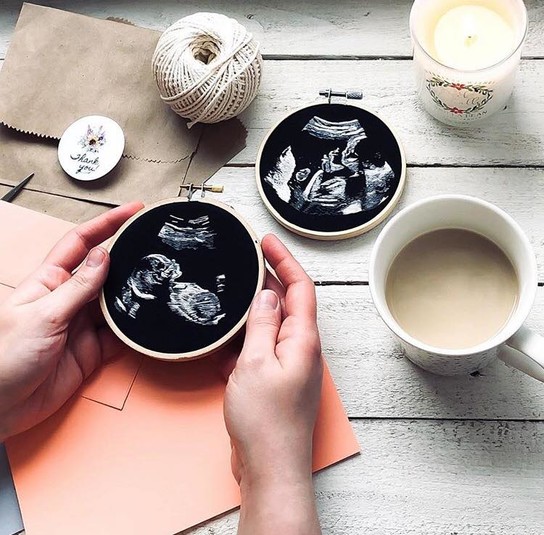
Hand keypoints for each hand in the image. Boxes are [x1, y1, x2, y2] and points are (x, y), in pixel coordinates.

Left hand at [0, 202, 142, 440]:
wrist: (0, 409)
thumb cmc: (4, 358)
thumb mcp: (42, 316)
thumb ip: (78, 288)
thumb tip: (103, 256)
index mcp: (49, 282)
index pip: (81, 243)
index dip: (106, 224)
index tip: (131, 211)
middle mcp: (68, 300)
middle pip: (104, 272)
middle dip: (128, 259)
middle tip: (154, 248)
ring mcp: (80, 325)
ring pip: (115, 303)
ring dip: (133, 297)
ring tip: (156, 286)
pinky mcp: (90, 351)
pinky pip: (118, 335)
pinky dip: (132, 331)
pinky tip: (144, 324)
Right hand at [221, 234, 322, 533]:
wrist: (269, 469)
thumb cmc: (267, 422)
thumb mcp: (256, 363)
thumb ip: (262, 325)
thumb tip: (268, 293)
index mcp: (302, 340)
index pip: (300, 287)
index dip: (284, 260)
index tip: (267, 241)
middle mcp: (300, 350)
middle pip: (287, 304)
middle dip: (268, 280)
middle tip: (244, 262)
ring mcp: (287, 366)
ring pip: (269, 327)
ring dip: (251, 313)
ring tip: (229, 298)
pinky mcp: (273, 383)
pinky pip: (259, 352)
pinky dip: (243, 342)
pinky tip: (224, 343)